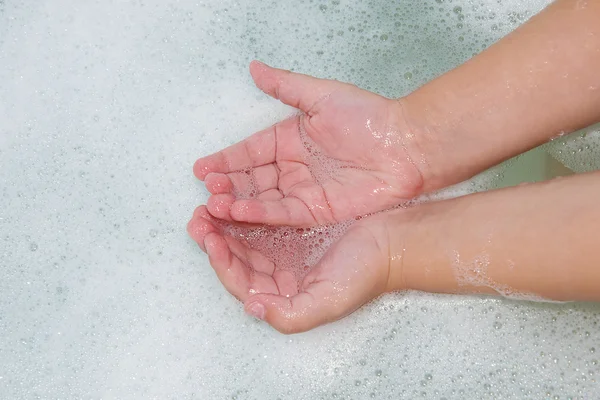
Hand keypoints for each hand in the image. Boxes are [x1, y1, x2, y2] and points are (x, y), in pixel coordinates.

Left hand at [187, 205, 398, 333]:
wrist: (392, 243)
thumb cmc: (364, 273)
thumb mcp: (328, 301)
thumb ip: (291, 315)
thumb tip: (252, 308)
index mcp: (283, 295)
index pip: (241, 283)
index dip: (221, 262)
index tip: (210, 238)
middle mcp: (279, 275)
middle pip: (236, 259)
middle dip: (214, 239)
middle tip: (199, 217)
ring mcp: (284, 250)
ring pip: (243, 238)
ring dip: (224, 223)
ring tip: (209, 204)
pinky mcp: (292, 227)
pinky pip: (260, 220)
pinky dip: (244, 211)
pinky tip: (233, 199)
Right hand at [194, 61, 425, 226]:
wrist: (405, 147)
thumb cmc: (370, 118)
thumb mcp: (322, 95)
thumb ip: (285, 86)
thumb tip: (254, 69)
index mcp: (290, 139)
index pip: (250, 152)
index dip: (226, 160)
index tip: (202, 168)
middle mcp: (293, 167)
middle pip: (252, 179)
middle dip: (227, 185)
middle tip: (206, 190)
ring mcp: (303, 191)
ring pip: (263, 199)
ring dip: (237, 203)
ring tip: (213, 204)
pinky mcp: (316, 212)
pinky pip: (282, 214)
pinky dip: (260, 214)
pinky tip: (239, 212)